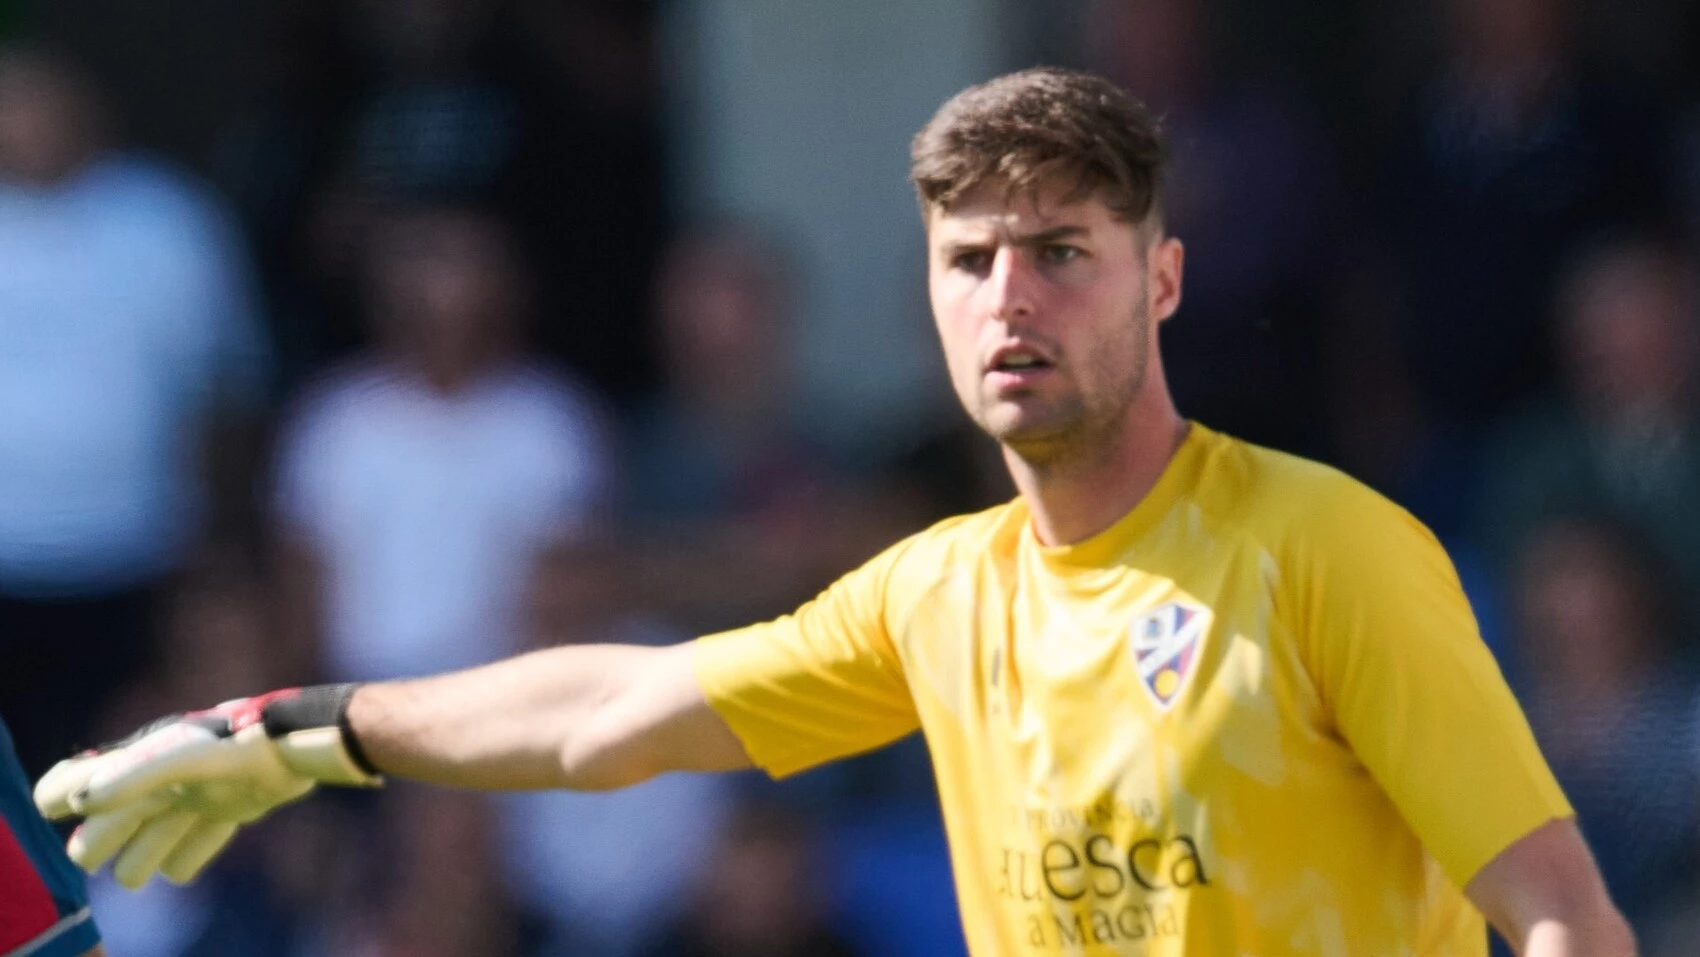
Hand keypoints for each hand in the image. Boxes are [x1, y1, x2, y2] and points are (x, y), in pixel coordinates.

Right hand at [34, 685, 379, 887]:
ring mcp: (189, 799)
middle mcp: (156, 781)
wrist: (294, 747)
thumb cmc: (233, 745)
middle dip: (99, 842)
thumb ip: (129, 777)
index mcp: (135, 761)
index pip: (73, 782)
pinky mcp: (223, 812)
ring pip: (146, 846)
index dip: (61, 799)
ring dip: (144, 856)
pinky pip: (191, 853)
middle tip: (103, 850)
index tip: (65, 811)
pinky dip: (190, 855)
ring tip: (153, 857)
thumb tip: (79, 801)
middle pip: (106, 827)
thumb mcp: (177, 758)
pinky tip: (195, 849)